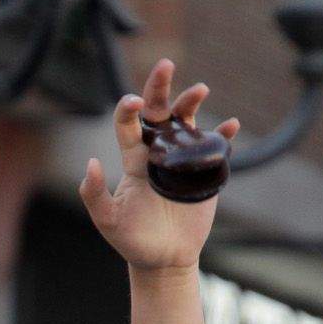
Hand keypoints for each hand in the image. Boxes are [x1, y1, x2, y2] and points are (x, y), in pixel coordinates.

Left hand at [78, 59, 240, 271]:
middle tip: (165, 64)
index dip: (128, 109)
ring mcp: (182, 160)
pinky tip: (230, 126)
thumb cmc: (131, 240)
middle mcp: (157, 152)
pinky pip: (215, 148)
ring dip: (191, 103)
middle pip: (158, 111)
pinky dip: (223, 136)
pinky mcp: (203, 172)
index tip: (132, 102)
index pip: (128, 125)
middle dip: (159, 87)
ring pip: (186, 122)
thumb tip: (92, 163)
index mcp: (133, 159)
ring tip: (200, 89)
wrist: (163, 259)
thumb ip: (94, 194)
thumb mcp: (107, 220)